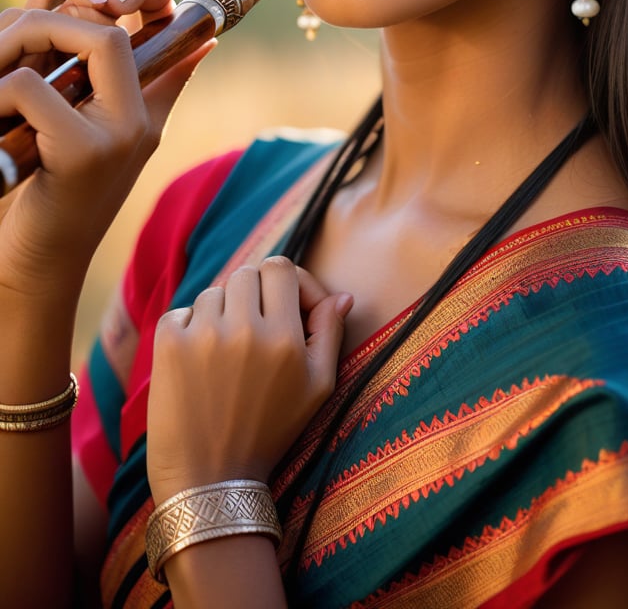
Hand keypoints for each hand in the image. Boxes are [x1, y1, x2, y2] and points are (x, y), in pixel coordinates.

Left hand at [0, 0, 211, 297]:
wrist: (37, 265)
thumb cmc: (60, 197)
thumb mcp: (106, 136)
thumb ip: (149, 90)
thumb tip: (204, 44)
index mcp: (144, 106)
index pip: (159, 18)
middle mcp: (139, 117)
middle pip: (107, 24)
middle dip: (45, 19)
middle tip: (5, 46)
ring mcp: (117, 134)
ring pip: (70, 40)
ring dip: (11, 48)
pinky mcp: (80, 152)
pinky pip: (31, 86)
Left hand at [146, 258, 353, 503]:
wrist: (209, 478)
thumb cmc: (269, 433)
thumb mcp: (317, 389)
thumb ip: (330, 334)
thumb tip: (341, 297)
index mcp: (284, 337)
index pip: (281, 267)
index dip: (287, 282)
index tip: (287, 307)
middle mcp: (244, 329)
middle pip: (248, 273)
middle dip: (255, 296)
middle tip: (256, 331)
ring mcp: (202, 334)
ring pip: (216, 291)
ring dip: (223, 313)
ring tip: (226, 353)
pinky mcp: (168, 344)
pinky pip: (182, 310)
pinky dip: (190, 327)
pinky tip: (199, 361)